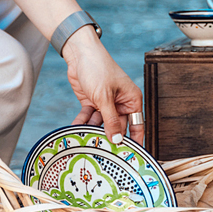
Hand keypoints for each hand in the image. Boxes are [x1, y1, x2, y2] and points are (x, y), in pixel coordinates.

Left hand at [63, 26, 143, 143]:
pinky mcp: (92, 102)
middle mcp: (120, 103)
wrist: (79, 54)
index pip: (137, 126)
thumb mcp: (104, 97)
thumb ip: (111, 120)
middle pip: (117, 127)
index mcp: (131, 100)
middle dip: (108, 138)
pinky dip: (82, 123)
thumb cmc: (98, 68)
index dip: (134, 141)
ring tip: (86, 142)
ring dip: (92, 131)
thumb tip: (117, 140)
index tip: (129, 157)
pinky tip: (76, 130)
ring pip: (100, 124)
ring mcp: (105, 104)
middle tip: (102, 153)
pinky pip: (88, 118)